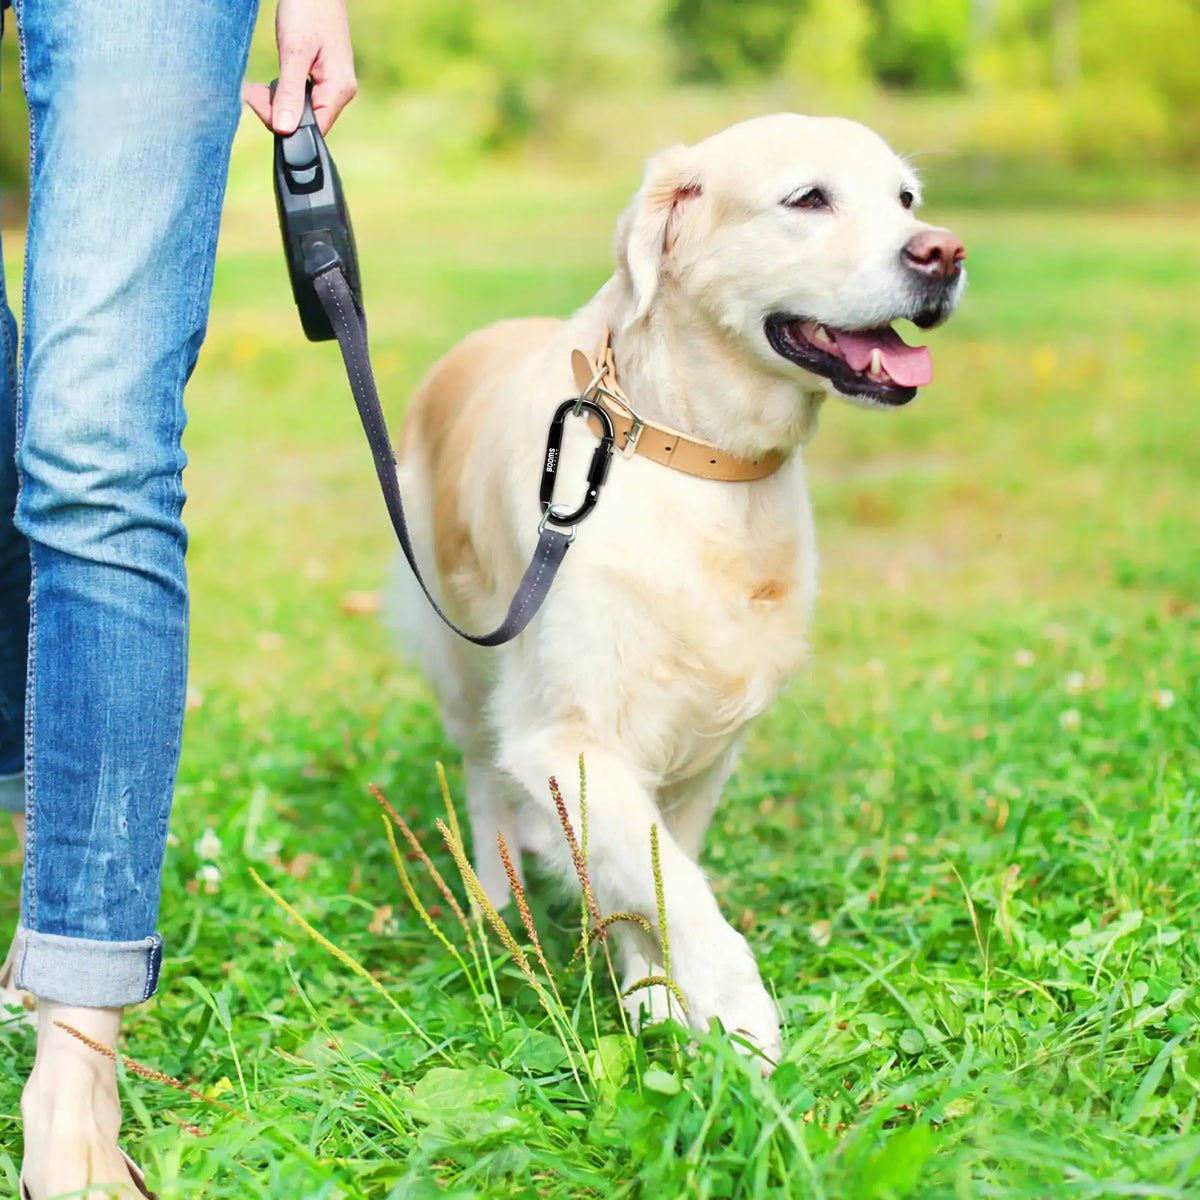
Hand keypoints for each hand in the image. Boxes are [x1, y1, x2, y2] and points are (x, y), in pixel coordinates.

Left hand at [243, 0, 355, 135]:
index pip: (311, 128)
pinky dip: (285, 92)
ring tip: (260, 86)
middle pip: (305, 122)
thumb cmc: (309, 10)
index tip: (256, 101)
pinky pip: (303, 99)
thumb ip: (290, 93)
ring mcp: (333, 87)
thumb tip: (284, 130)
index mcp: (339, 90)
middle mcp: (340, 93)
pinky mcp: (323, 79)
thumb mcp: (294, 52)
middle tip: (254, 91)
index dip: (282, 123)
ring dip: (278, 102)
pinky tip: (277, 78)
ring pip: (302, 112)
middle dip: (276, 111)